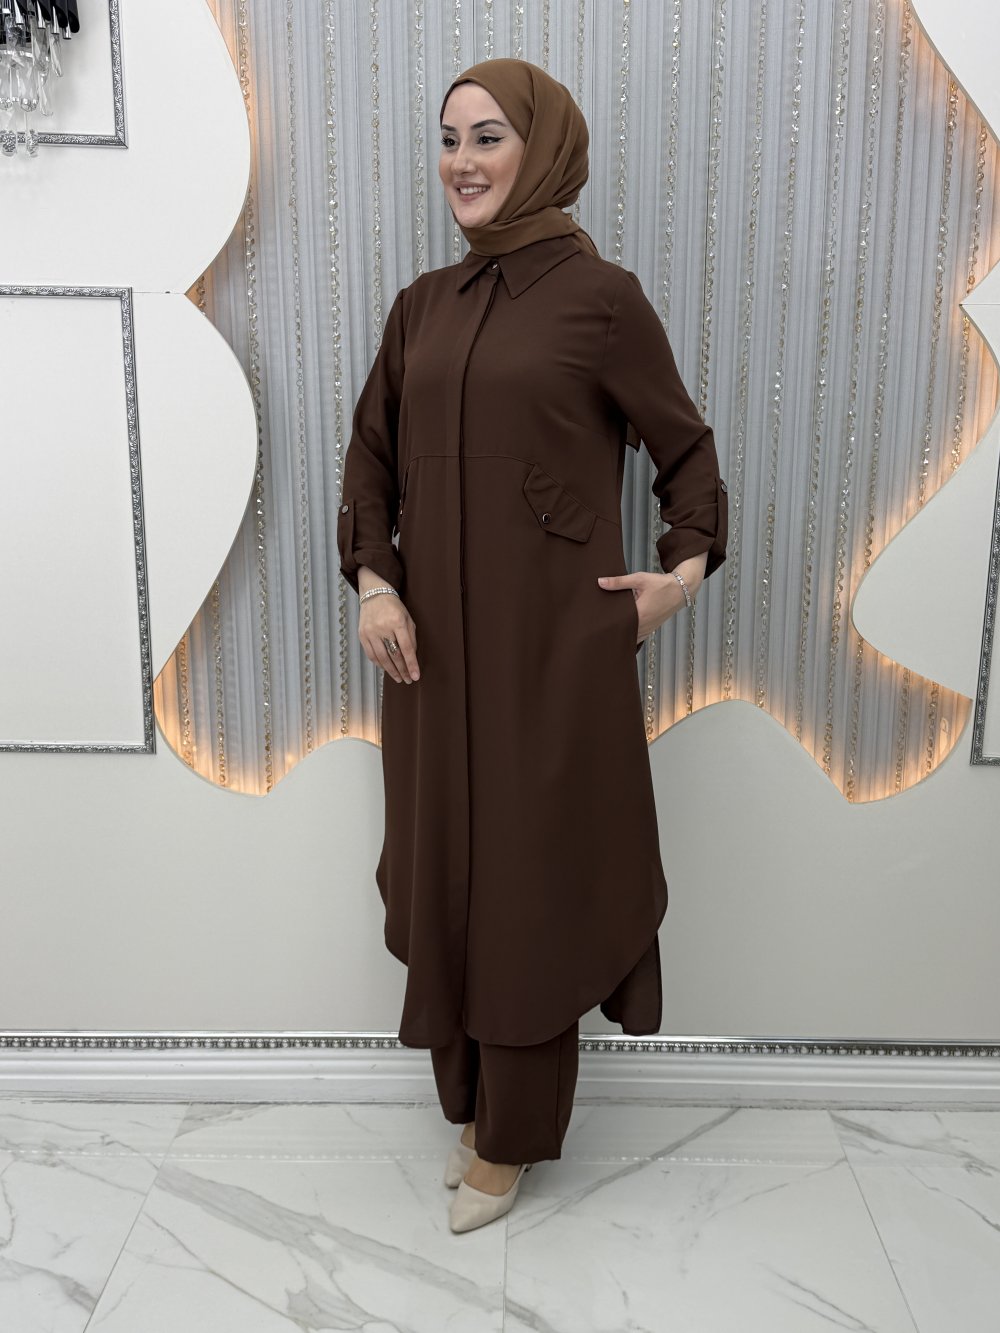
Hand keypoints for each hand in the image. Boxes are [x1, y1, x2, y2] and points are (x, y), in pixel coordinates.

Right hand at [358, 568, 419, 683]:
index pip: (406, 648)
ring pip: (382, 658)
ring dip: (391, 671)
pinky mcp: (362, 634)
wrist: (374, 594)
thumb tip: (412, 658)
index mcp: (397, 622)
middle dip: (402, 670)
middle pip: (394, 655)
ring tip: (399, 678)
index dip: (412, 664)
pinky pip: (371, 654)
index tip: (416, 676)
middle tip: (408, 680)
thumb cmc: (394, 607)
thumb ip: (411, 637)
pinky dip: (379, 664)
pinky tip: (386, 669)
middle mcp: (383, 627)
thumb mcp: (408, 618)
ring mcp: (370, 632)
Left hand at [597, 553, 706, 642]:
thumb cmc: (660, 584)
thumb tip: (600, 582)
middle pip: (622, 634)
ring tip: (605, 633)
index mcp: (639, 614)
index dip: (606, 625)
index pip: (618, 624)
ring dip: (620, 636)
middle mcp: (643, 625)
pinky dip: (629, 637)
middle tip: (597, 630)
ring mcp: (648, 629)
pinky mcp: (651, 629)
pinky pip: (637, 638)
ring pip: (630, 638)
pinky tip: (620, 635)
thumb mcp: (639, 579)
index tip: (595, 625)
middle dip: (611, 632)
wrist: (681, 590)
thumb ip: (619, 582)